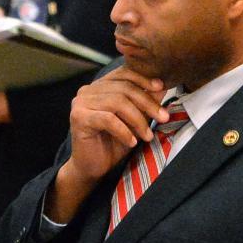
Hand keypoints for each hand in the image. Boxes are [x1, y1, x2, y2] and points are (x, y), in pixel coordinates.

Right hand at [45, 68, 166, 222]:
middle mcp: (88, 90)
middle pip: (124, 89)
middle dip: (147, 103)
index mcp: (100, 86)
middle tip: (163, 117)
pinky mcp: (78, 117)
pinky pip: (108, 119)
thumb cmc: (113, 144)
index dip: (144, 79)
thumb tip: (161, 87)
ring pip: (117, 102)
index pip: (124, 74)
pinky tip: (132, 142)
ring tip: (147, 136)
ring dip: (137, 120)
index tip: (161, 88)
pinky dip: (124, 131)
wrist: (92, 168)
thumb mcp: (135, 121)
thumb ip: (145, 103)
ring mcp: (81, 102)